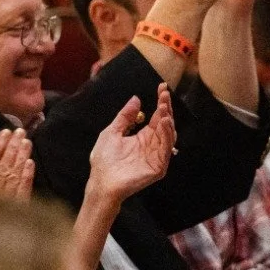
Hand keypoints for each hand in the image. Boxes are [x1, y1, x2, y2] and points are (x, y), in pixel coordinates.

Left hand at [87, 85, 175, 203]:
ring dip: (167, 120)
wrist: (101, 181)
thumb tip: (136, 99)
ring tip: (164, 108)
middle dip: (165, 108)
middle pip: (164, 124)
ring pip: (168, 135)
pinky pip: (166, 150)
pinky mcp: (158, 167)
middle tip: (164, 95)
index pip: (156, 117)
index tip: (161, 87)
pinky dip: (166, 136)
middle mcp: (152, 145)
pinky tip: (163, 123)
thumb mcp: (112, 132)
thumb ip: (125, 117)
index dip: (160, 102)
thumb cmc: (104, 160)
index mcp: (143, 137)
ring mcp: (156, 156)